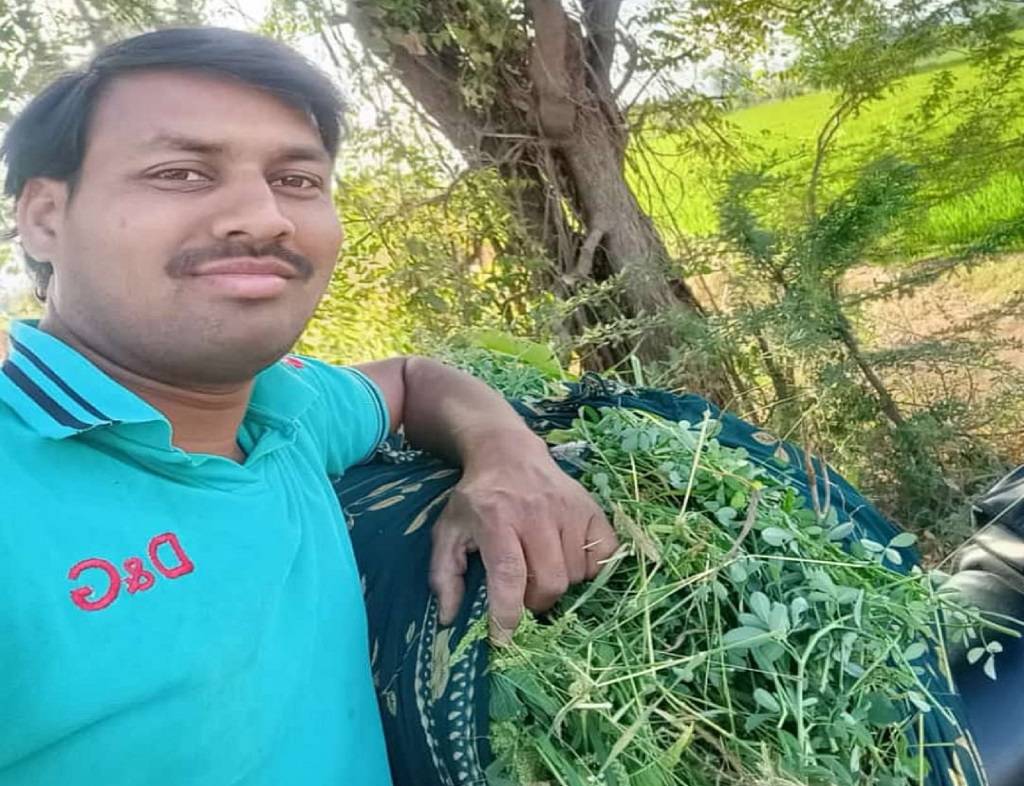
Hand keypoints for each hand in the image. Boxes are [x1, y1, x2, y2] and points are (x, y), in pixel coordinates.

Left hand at [428, 441, 617, 642]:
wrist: (508, 453)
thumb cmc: (476, 499)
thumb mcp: (447, 531)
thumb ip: (444, 575)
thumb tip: (451, 618)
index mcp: (495, 517)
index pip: (509, 574)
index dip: (508, 613)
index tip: (502, 638)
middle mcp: (536, 512)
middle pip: (550, 581)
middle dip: (535, 602)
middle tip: (523, 595)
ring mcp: (569, 508)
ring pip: (577, 574)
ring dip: (560, 585)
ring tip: (542, 571)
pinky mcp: (591, 508)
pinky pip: (603, 556)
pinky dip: (590, 569)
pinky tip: (569, 561)